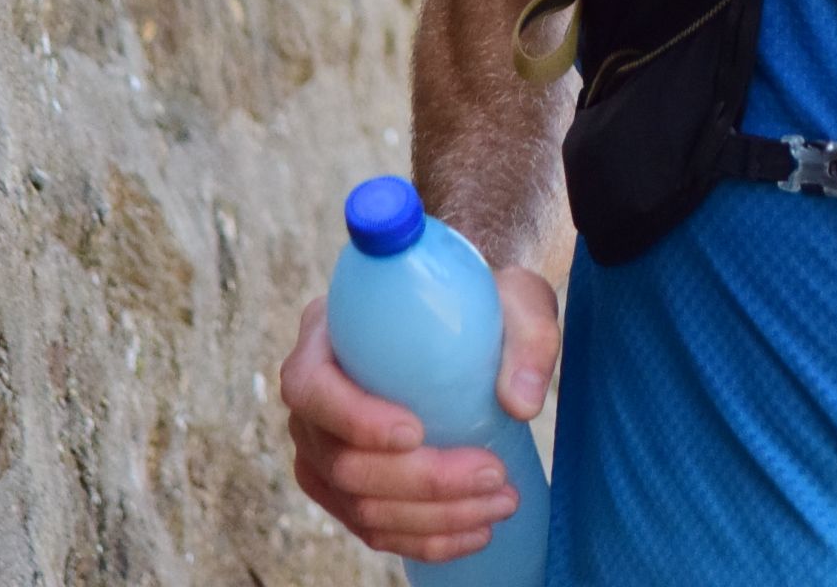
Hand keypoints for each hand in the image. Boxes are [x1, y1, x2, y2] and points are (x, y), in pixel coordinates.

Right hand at [279, 265, 559, 562]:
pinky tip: (476, 532)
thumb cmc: (482, 305)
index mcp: (327, 336)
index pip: (310, 386)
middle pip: (340, 461)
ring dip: (432, 518)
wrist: (473, 328)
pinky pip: (375, 528)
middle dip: (419, 481)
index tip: (416, 431)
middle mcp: (314, 399)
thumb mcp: (514, 298)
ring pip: (360, 505)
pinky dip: (425, 539)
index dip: (353, 418)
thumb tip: (521, 404)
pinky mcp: (348, 488)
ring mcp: (325, 449)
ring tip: (500, 503)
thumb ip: (527, 337)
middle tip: (492, 474)